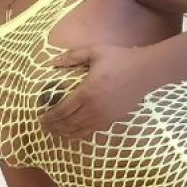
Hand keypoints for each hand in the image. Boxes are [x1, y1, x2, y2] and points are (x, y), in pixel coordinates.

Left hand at [39, 43, 157, 140]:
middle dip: (54, 127)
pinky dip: (79, 134)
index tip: (40, 118)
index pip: (63, 110)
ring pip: (79, 130)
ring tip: (54, 133)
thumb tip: (52, 63)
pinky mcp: (112, 119)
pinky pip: (91, 131)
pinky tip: (72, 134)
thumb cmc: (120, 59)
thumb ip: (72, 57)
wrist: (146, 71)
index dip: (50, 116)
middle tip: (43, 127)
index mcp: (87, 92)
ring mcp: (104, 116)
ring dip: (64, 133)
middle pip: (68, 123)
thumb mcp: (94, 51)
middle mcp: (94, 108)